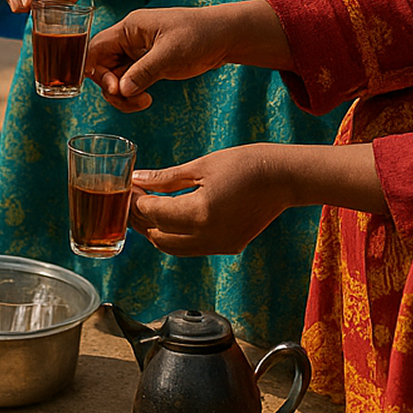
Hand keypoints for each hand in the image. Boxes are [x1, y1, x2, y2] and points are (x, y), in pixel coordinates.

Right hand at [85, 0, 287, 111]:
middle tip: (130, 98)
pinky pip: (129, 82)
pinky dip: (132, 94)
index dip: (95, 70)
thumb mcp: (171, 54)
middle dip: (110, 87)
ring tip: (143, 102)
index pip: (95, 48)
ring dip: (122, 95)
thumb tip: (120, 91)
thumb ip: (143, 72)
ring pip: (114, 78)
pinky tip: (146, 100)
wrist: (225, 37)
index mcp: (129, 28)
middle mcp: (129, 39)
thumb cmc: (199, 35)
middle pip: (101, 66)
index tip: (113, 87)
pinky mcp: (148, 65)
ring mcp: (137, 53)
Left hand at [128, 144, 300, 256]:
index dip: (136, 202)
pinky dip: (175, 237)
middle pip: (158, 236)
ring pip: (172, 248)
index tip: (129, 188)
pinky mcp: (228, 247)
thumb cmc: (245, 164)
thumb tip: (137, 179)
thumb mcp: (200, 166)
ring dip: (155, 231)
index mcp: (200, 214)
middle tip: (132, 199)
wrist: (284, 177)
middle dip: (141, 219)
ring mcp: (219, 246)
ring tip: (147, 210)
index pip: (154, 214)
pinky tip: (170, 218)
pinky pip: (191, 248)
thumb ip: (165, 178)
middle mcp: (208, 237)